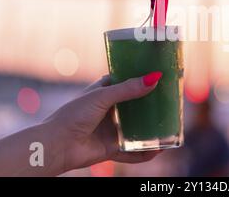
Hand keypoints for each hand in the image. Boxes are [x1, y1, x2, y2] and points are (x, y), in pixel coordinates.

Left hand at [43, 72, 162, 172]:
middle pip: (135, 105)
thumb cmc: (74, 114)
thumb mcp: (103, 96)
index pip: (126, 81)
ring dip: (150, 128)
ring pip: (136, 128)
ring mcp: (111, 129)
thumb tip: (154, 79)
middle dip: (151, 103)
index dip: (141, 78)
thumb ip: (128, 89)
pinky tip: (158, 150)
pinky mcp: (111, 147)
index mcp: (104, 91)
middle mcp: (110, 109)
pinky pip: (132, 151)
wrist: (57, 145)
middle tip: (171, 100)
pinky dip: (144, 153)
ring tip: (170, 125)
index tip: (160, 74)